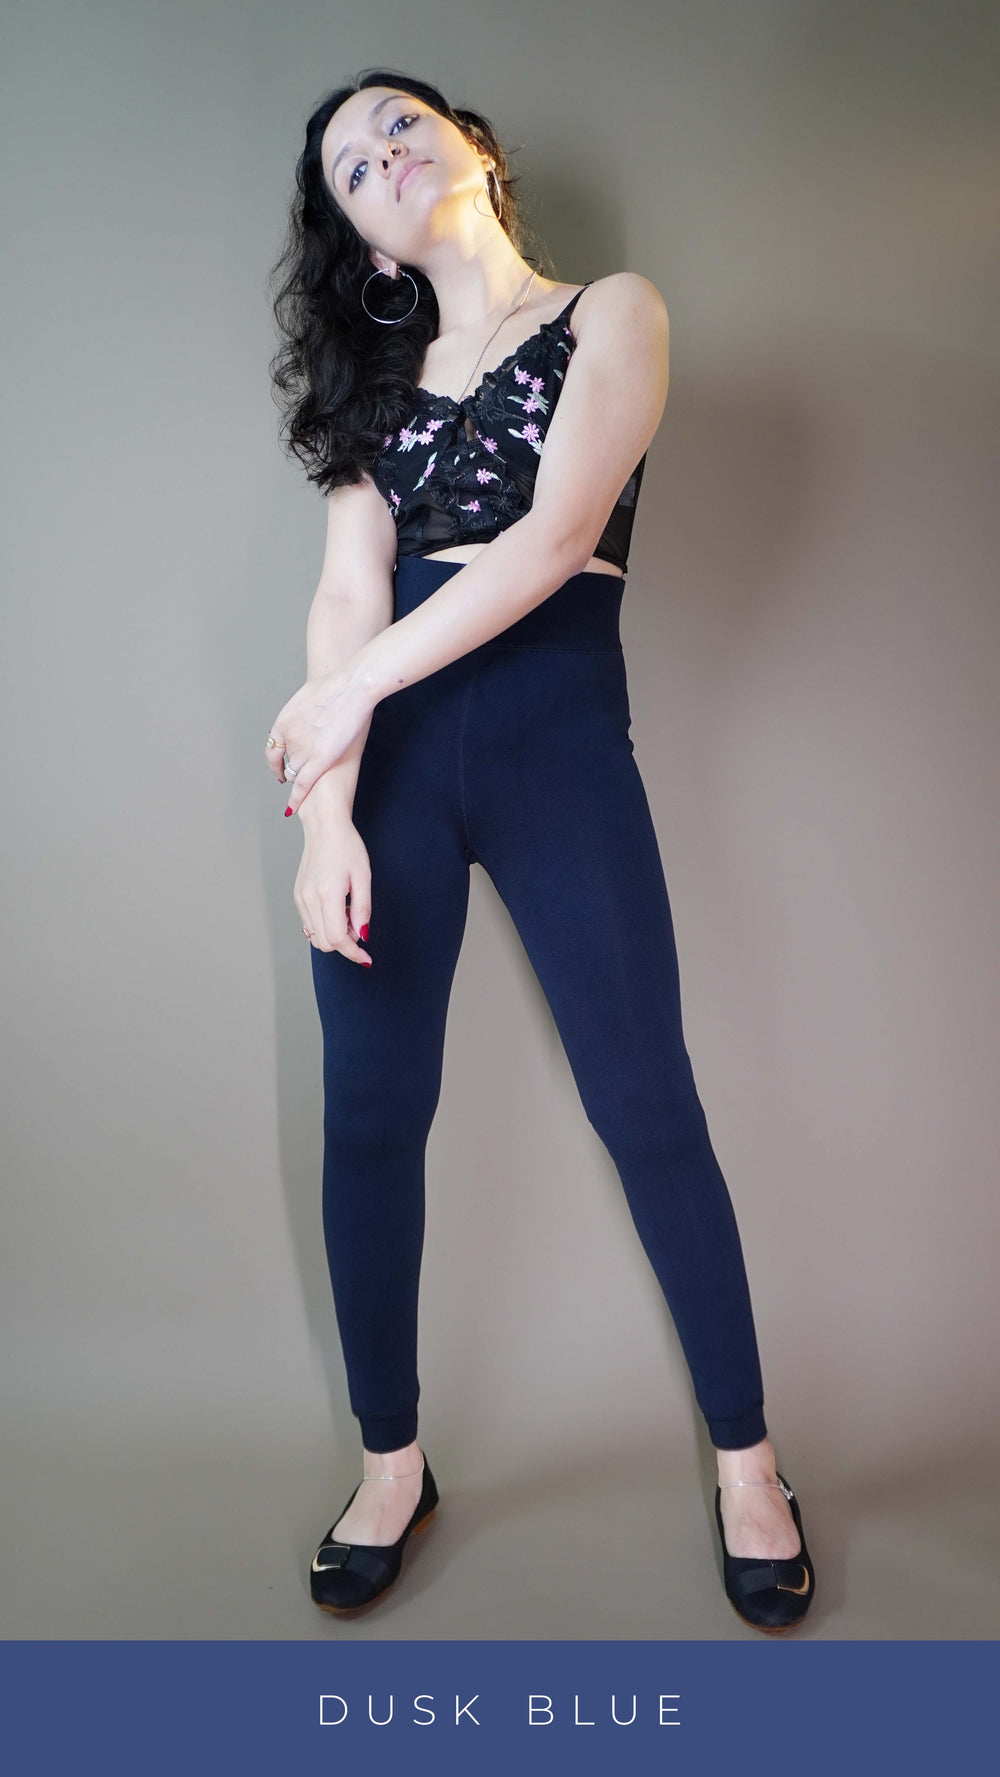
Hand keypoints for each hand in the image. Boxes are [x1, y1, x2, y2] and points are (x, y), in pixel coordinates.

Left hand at [265, 663, 372, 815]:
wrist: (352, 686)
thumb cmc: (340, 686)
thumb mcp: (313, 696)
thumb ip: (310, 711)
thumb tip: (315, 713)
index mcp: (284, 720)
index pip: (274, 746)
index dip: (277, 759)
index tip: (280, 767)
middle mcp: (289, 736)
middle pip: (285, 761)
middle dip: (289, 771)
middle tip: (295, 778)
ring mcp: (302, 750)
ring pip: (295, 774)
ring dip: (299, 780)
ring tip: (307, 788)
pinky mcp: (318, 762)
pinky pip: (302, 787)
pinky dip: (295, 799)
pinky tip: (292, 808)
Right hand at [295, 803, 372, 963]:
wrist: (324, 827)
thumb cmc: (347, 847)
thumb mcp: (364, 877)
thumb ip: (363, 909)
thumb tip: (362, 936)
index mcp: (328, 894)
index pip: (338, 939)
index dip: (353, 953)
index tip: (366, 959)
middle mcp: (310, 899)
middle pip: (326, 943)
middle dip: (346, 943)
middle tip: (359, 923)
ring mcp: (301, 899)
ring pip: (316, 937)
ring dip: (335, 935)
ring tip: (348, 912)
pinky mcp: (298, 896)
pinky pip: (310, 925)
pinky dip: (325, 926)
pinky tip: (337, 908)